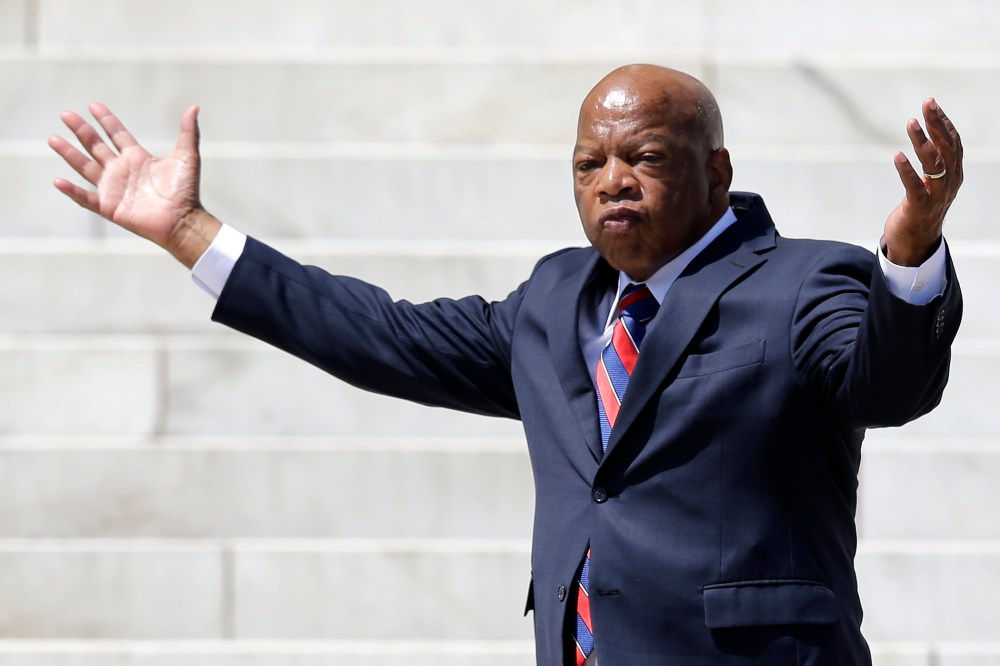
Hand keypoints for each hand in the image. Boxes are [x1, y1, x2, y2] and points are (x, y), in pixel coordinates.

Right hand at [49, 103, 219, 267]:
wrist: (183, 221)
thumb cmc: (186, 192)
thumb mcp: (187, 157)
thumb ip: (188, 132)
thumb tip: (194, 108)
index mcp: (137, 158)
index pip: (117, 134)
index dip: (106, 120)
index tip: (93, 106)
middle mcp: (122, 171)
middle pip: (96, 146)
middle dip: (81, 131)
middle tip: (66, 115)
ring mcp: (114, 188)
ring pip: (86, 167)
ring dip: (69, 154)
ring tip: (53, 139)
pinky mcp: (110, 207)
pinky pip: (86, 198)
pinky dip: (72, 191)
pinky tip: (58, 180)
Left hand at [883, 98, 962, 265]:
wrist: (915, 241)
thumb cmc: (920, 207)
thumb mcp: (931, 182)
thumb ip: (933, 162)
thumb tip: (928, 135)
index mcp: (954, 174)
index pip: (953, 143)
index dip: (944, 122)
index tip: (931, 105)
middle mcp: (949, 182)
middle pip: (947, 148)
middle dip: (937, 124)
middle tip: (926, 104)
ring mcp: (936, 195)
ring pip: (933, 164)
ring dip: (922, 141)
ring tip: (911, 123)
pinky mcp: (919, 207)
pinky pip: (914, 186)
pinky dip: (906, 170)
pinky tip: (898, 155)